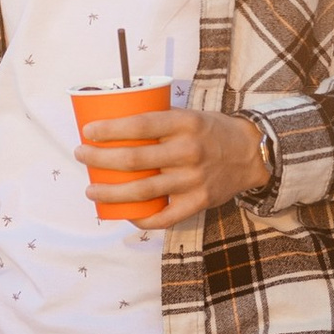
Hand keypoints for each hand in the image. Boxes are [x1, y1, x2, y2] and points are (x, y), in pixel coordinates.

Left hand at [79, 105, 270, 228]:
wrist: (251, 154)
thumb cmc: (210, 131)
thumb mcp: (189, 115)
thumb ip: (158, 121)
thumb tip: (114, 124)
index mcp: (184, 123)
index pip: (139, 126)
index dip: (110, 130)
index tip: (88, 132)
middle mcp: (188, 151)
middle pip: (133, 160)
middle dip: (99, 159)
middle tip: (81, 155)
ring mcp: (193, 179)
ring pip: (142, 191)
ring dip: (110, 192)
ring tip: (91, 189)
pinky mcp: (199, 202)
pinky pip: (164, 217)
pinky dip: (141, 218)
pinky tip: (124, 213)